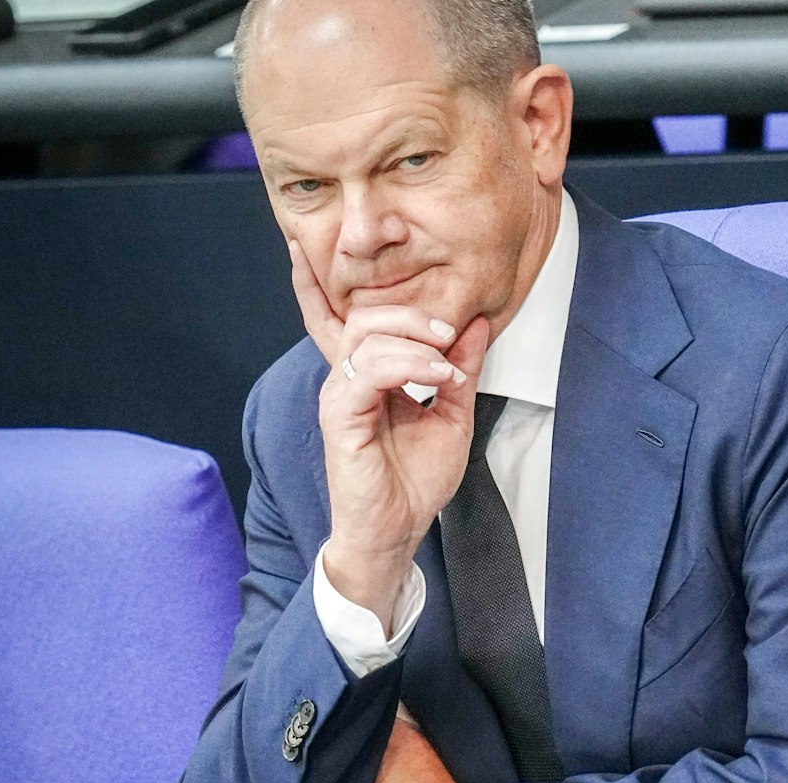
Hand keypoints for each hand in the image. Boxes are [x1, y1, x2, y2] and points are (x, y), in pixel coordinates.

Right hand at [290, 239, 488, 630]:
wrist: (397, 531)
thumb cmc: (414, 480)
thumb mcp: (452, 414)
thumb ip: (460, 368)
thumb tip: (476, 325)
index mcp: (366, 374)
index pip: (341, 319)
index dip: (318, 283)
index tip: (312, 246)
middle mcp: (347, 379)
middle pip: (365, 315)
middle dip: (412, 312)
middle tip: (452, 333)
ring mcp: (340, 396)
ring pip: (367, 335)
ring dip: (417, 339)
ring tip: (450, 364)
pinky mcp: (341, 417)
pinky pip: (369, 371)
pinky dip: (410, 366)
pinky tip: (439, 379)